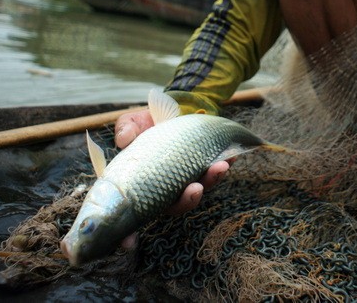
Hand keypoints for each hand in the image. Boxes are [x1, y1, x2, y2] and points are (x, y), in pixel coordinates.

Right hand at [113, 109, 232, 248]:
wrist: (170, 111)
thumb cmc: (146, 124)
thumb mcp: (132, 124)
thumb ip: (126, 130)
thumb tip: (125, 140)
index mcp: (146, 187)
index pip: (135, 215)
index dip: (129, 233)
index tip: (128, 243)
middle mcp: (167, 189)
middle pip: (177, 205)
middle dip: (188, 200)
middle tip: (195, 189)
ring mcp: (187, 179)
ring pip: (200, 189)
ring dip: (212, 181)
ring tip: (220, 167)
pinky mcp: (204, 166)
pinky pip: (216, 171)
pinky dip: (225, 164)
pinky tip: (232, 156)